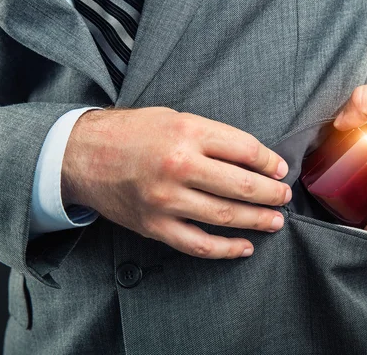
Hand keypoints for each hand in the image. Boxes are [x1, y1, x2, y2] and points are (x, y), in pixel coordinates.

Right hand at [61, 107, 291, 258]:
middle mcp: (178, 166)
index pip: (244, 150)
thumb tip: (252, 159)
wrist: (82, 154)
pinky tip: (243, 247)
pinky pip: (197, 244)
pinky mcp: (153, 225)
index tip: (280, 169)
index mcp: (186, 132)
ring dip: (257, 221)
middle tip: (284, 197)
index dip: (269, 162)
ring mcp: (165, 200)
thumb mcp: (174, 118)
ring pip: (225, 217)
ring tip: (275, 220)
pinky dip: (225, 249)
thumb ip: (212, 137)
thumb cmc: (131, 133)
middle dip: (271, 194)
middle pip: (241, 185)